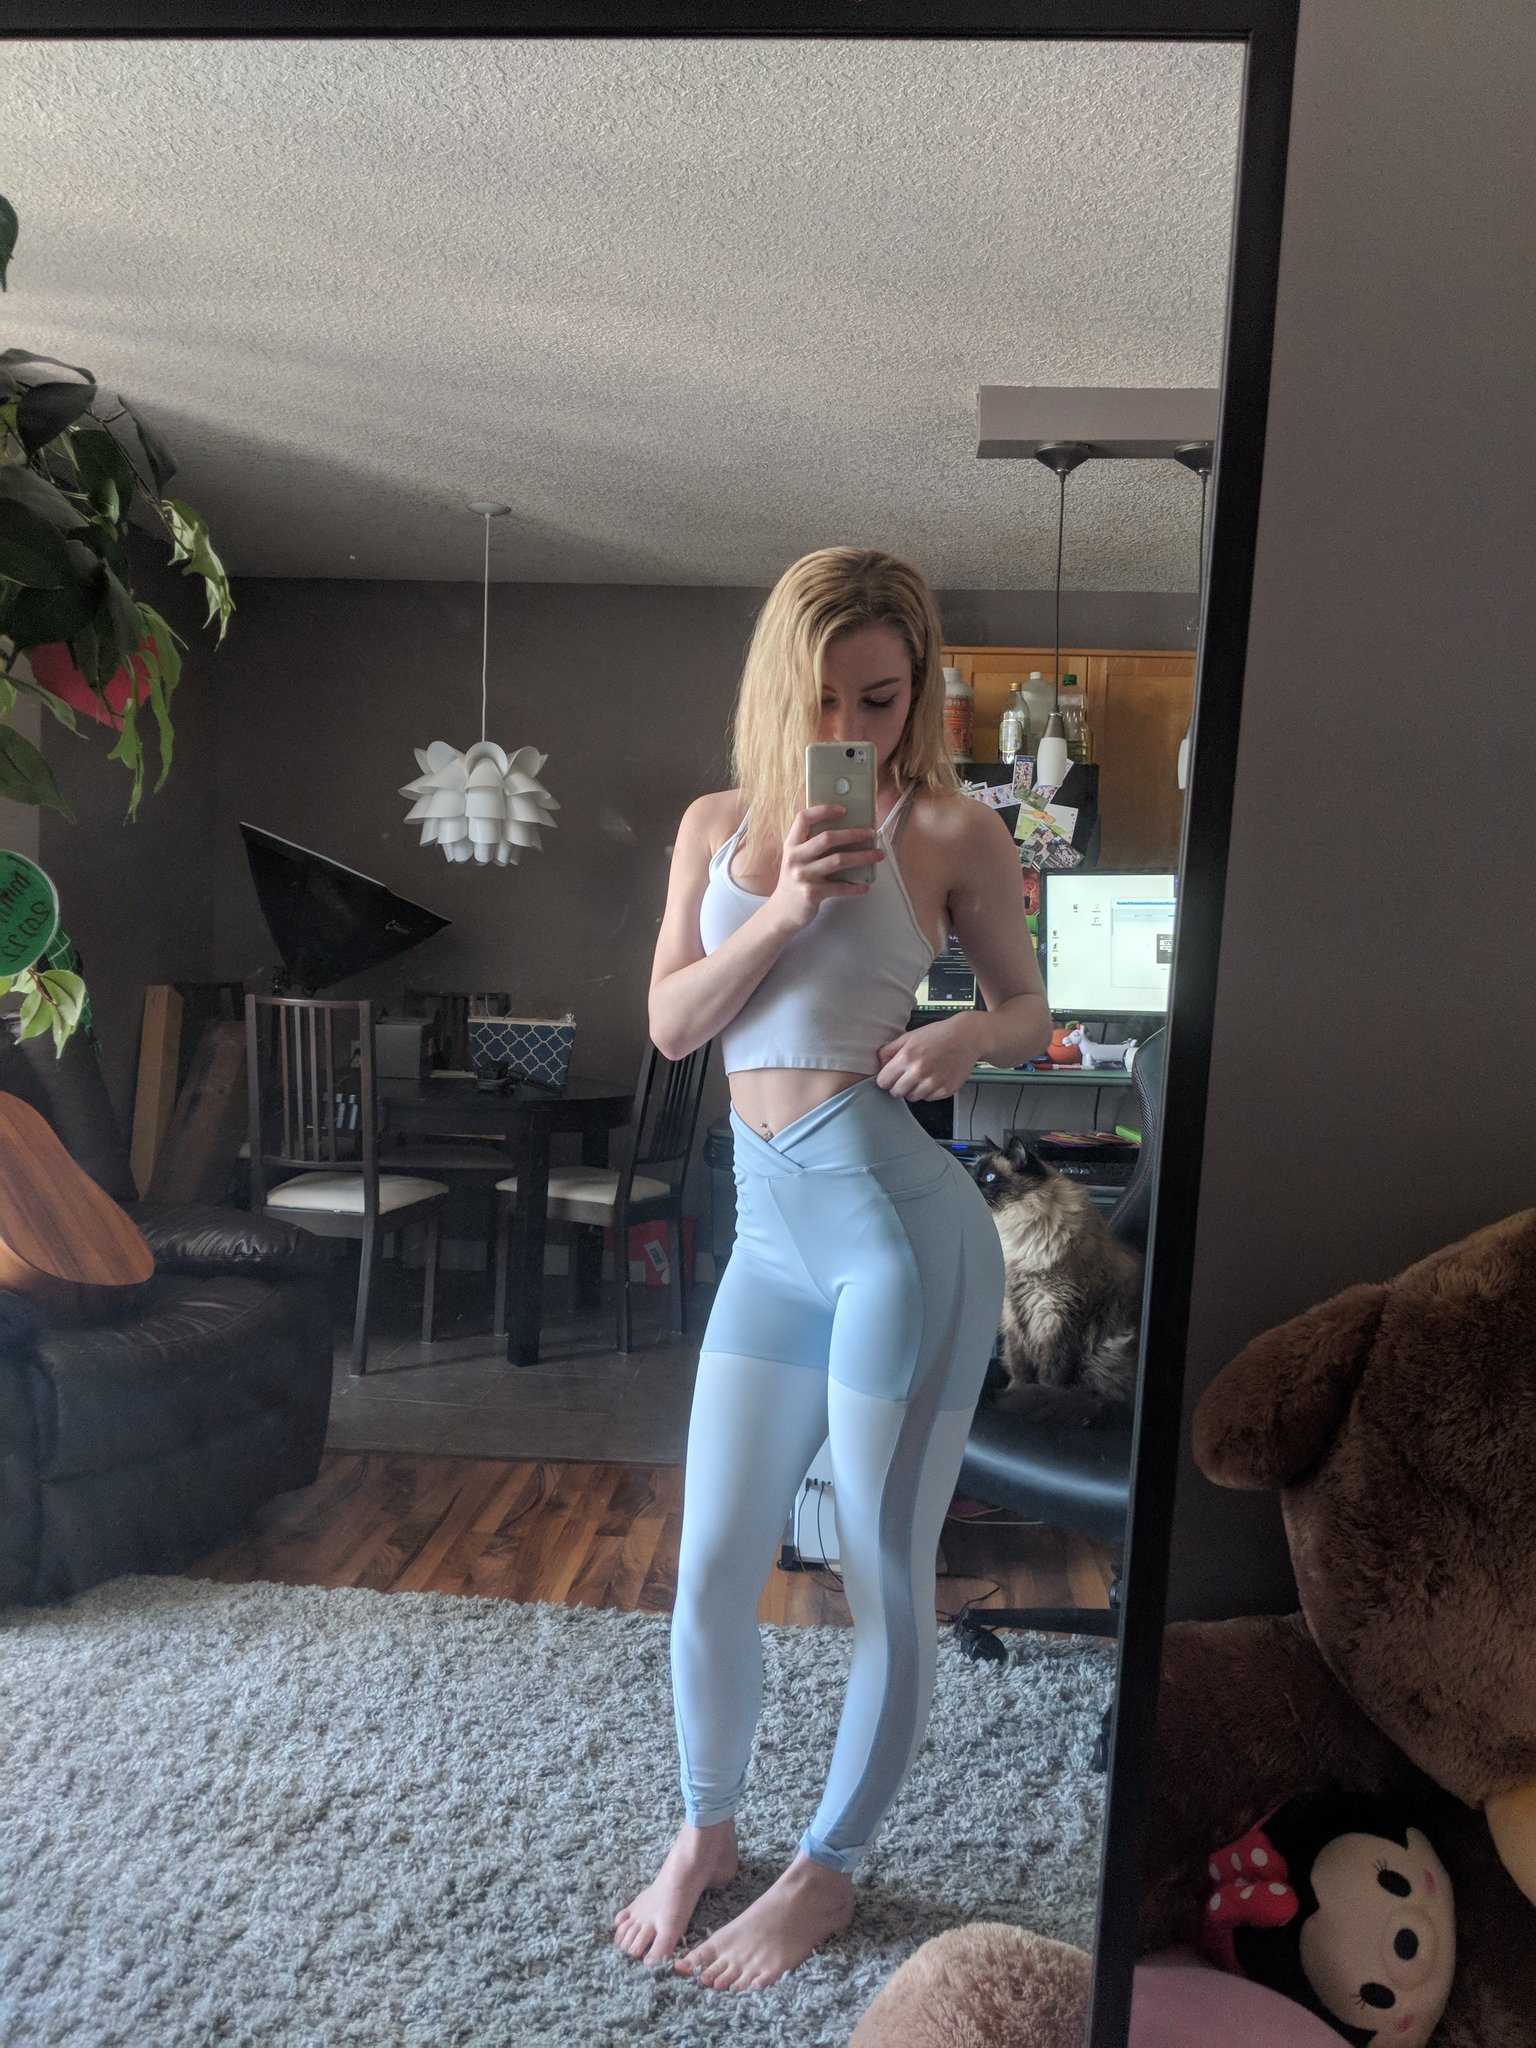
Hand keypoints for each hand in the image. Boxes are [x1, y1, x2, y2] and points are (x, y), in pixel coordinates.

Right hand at [766, 803, 883, 933]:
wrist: (782, 912)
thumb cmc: (795, 882)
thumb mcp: (797, 859)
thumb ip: (812, 845)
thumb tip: (846, 833)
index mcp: (792, 844)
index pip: (803, 818)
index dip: (823, 810)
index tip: (843, 810)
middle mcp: (795, 857)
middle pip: (828, 838)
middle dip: (854, 834)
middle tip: (871, 834)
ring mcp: (803, 876)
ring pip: (839, 860)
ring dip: (863, 856)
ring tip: (878, 854)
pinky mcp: (811, 893)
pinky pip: (840, 887)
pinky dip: (855, 886)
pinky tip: (864, 885)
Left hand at [874, 1015, 983, 1100]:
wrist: (967, 1037)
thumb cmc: (938, 1035)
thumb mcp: (909, 1036)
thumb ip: (889, 1051)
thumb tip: (879, 1066)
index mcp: (906, 1057)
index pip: (883, 1082)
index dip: (886, 1079)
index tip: (891, 1076)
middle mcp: (919, 1071)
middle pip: (896, 1093)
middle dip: (898, 1086)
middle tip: (906, 1076)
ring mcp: (934, 1082)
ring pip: (912, 1098)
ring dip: (914, 1089)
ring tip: (923, 1075)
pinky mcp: (946, 1090)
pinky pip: (928, 1098)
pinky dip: (929, 1091)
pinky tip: (935, 1077)